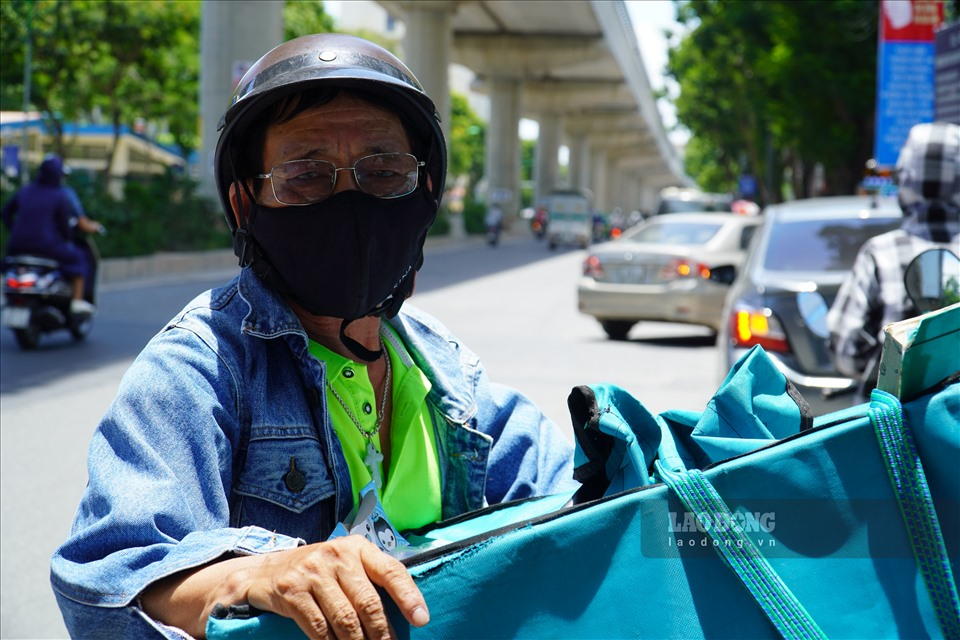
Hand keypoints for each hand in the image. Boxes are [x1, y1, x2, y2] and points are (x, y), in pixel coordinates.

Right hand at [247, 536, 428, 638]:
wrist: (264, 572)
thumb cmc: (318, 572)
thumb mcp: (345, 563)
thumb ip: (370, 579)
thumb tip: (406, 612)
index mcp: (358, 547)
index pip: (391, 570)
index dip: (409, 596)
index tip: (422, 620)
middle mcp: (337, 554)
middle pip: (368, 602)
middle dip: (383, 634)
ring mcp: (313, 571)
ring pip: (345, 619)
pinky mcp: (292, 591)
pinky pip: (319, 628)